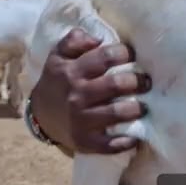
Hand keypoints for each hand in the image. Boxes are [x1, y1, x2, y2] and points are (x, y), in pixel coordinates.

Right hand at [28, 28, 150, 153]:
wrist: (39, 115)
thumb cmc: (57, 81)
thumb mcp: (57, 56)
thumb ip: (74, 41)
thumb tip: (96, 39)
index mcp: (72, 71)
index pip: (105, 57)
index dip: (124, 53)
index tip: (131, 55)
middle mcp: (77, 95)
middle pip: (116, 84)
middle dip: (137, 81)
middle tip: (146, 81)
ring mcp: (81, 120)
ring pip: (117, 112)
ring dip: (136, 108)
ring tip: (144, 106)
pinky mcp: (85, 141)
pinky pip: (109, 144)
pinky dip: (126, 142)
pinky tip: (135, 136)